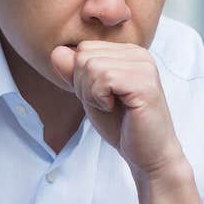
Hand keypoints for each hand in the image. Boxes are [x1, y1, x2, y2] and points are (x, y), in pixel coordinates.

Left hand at [49, 41, 184, 181]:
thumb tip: (56, 51)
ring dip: (92, 94)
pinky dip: (100, 98)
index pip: (84, 49)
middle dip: (84, 85)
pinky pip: (103, 78)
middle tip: (106, 104)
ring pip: (91, 65)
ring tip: (111, 107)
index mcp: (128, 53)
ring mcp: (143, 66)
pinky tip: (115, 108)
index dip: (81, 78)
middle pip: (84, 54)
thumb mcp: (90, 95)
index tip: (101, 97)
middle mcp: (138, 53)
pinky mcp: (144, 83)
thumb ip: (74, 73)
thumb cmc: (121, 126)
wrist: (147, 154)